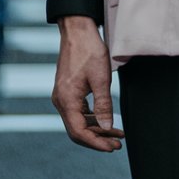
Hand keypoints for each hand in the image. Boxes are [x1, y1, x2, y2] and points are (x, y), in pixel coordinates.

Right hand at [51, 16, 124, 152]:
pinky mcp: (67, 91)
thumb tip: (107, 128)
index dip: (96, 143)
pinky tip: (106, 120)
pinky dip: (92, 119)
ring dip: (97, 129)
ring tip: (117, 134)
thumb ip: (103, 105)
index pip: (79, 132)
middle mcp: (61, 101)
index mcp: (66, 100)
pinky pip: (78, 112)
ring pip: (78, 122)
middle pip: (77, 130)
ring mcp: (63, 96)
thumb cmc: (90, 51)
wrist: (78, 31)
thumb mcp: (101, 78)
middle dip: (98, 139)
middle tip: (118, 144)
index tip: (112, 147)